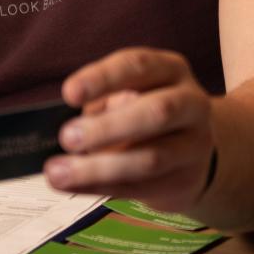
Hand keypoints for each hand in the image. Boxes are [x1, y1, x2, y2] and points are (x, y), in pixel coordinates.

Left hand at [45, 48, 214, 211]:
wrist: (191, 153)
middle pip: (157, 112)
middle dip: (107, 127)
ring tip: (58, 172)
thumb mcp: (128, 95)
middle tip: (67, 138)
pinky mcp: (185, 180)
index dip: (103, 78)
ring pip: (151, 158)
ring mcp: (194, 144)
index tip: (69, 94)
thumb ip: (103, 104)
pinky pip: (141, 187)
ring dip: (99, 167)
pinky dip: (101, 187)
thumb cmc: (144, 115)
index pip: (138, 66)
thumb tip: (67, 128)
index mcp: (171, 69)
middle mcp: (191, 103)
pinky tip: (73, 186)